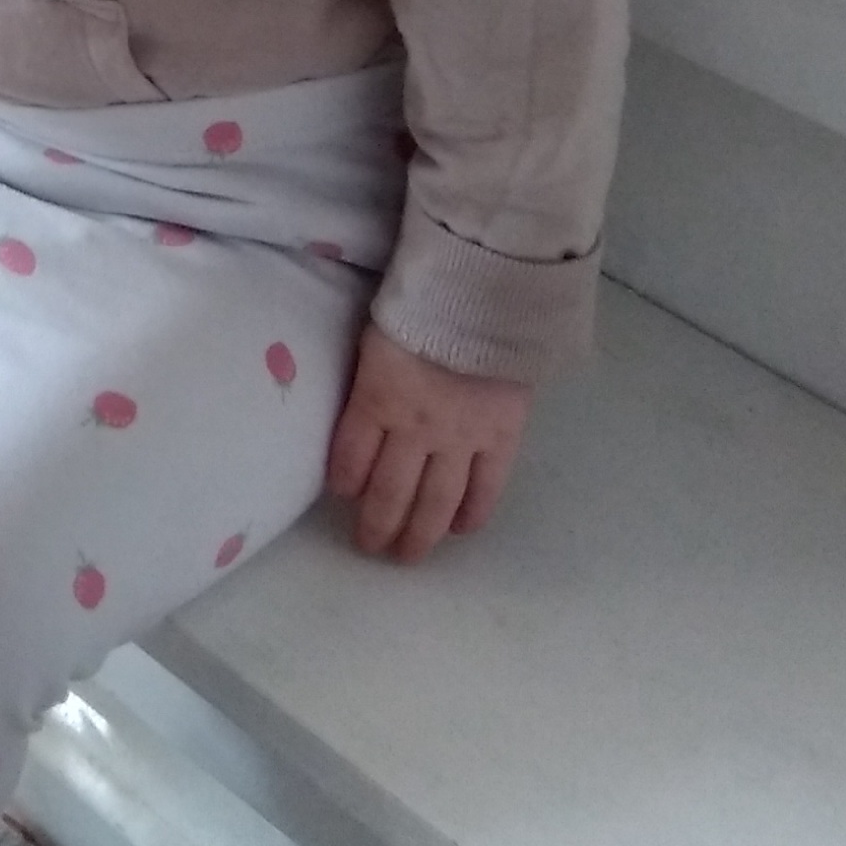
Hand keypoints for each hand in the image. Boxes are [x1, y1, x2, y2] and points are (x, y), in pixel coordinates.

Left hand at [323, 325, 528, 563]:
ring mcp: (460, 438)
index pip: (350, 459)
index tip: (344, 495)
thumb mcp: (375, 339)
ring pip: (435, 502)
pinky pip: (485, 488)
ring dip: (419, 534)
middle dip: (378, 526)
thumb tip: (360, 415)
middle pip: (390, 493)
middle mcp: (414, 429)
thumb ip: (369, 382)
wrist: (485, 291)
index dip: (345, 482)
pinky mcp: (500, 437)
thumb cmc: (421, 304)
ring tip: (408, 555)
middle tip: (372, 548)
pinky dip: (472, 513)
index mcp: (376, 399)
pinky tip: (460, 529)